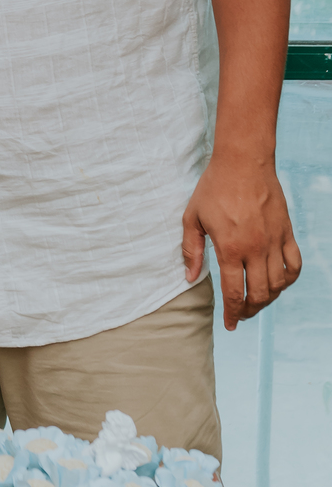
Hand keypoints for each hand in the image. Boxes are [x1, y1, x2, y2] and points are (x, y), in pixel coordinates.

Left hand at [182, 153, 301, 328]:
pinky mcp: (287, 233)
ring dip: (268, 299)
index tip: (230, 324)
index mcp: (230, 248)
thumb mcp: (192, 217)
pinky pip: (294, 265)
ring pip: (279, 284)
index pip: (235, 293)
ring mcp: (274, 241)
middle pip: (259, 294)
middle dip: (249, 310)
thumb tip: (190, 278)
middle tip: (240, 314)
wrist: (243, 162)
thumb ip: (191, 250)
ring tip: (256, 301)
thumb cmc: (214, 187)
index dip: (233, 313)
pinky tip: (279, 282)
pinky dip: (289, 279)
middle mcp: (255, 249)